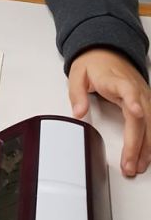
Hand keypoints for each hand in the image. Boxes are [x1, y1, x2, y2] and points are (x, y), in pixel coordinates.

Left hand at [68, 48, 150, 176]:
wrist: (108, 51)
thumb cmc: (93, 64)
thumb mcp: (78, 74)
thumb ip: (77, 94)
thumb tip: (78, 113)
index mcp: (116, 80)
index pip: (127, 90)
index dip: (132, 101)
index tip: (136, 111)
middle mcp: (135, 90)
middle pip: (140, 118)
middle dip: (136, 144)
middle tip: (128, 165)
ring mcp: (144, 97)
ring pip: (150, 125)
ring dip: (145, 148)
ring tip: (136, 167)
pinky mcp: (147, 104)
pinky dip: (150, 143)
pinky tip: (146, 158)